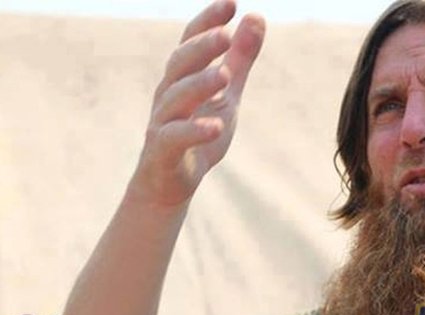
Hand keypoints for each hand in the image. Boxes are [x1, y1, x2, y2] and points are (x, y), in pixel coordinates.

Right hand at [128, 0, 264, 206]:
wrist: (169, 183)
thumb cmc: (198, 133)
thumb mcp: (227, 94)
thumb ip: (240, 58)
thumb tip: (257, 16)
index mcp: (183, 77)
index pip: (192, 41)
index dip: (208, 20)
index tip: (230, 2)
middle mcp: (168, 94)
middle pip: (180, 64)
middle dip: (202, 47)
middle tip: (226, 34)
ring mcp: (162, 122)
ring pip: (176, 98)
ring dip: (199, 85)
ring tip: (225, 75)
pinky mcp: (162, 151)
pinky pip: (175, 137)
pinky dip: (195, 130)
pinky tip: (216, 126)